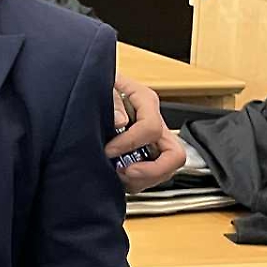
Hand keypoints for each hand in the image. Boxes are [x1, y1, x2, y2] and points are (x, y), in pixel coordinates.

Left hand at [108, 75, 185, 193]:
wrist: (91, 90)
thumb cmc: (99, 85)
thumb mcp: (102, 84)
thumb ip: (111, 100)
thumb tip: (120, 121)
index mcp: (146, 101)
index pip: (151, 128)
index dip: (129, 143)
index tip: (108, 150)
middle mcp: (155, 122)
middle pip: (174, 155)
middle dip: (152, 171)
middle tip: (125, 173)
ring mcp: (153, 141)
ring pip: (166, 170)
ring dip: (143, 179)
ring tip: (118, 174)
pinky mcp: (145, 153)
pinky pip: (153, 175)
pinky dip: (137, 182)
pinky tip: (118, 175)